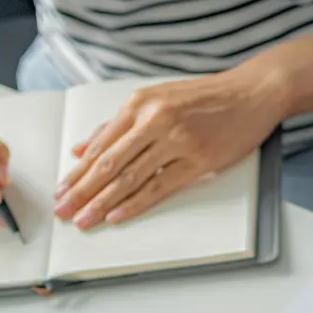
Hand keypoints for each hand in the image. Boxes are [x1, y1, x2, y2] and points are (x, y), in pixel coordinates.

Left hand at [54, 67, 286, 228]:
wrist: (250, 93)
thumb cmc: (205, 98)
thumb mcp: (156, 100)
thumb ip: (119, 125)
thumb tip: (83, 148)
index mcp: (139, 104)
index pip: (100, 146)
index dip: (77, 172)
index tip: (61, 191)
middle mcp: (154, 120)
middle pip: (109, 164)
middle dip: (82, 191)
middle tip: (64, 211)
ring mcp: (176, 141)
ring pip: (130, 178)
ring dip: (103, 202)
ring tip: (85, 219)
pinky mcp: (198, 160)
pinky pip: (159, 187)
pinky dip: (136, 203)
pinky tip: (118, 216)